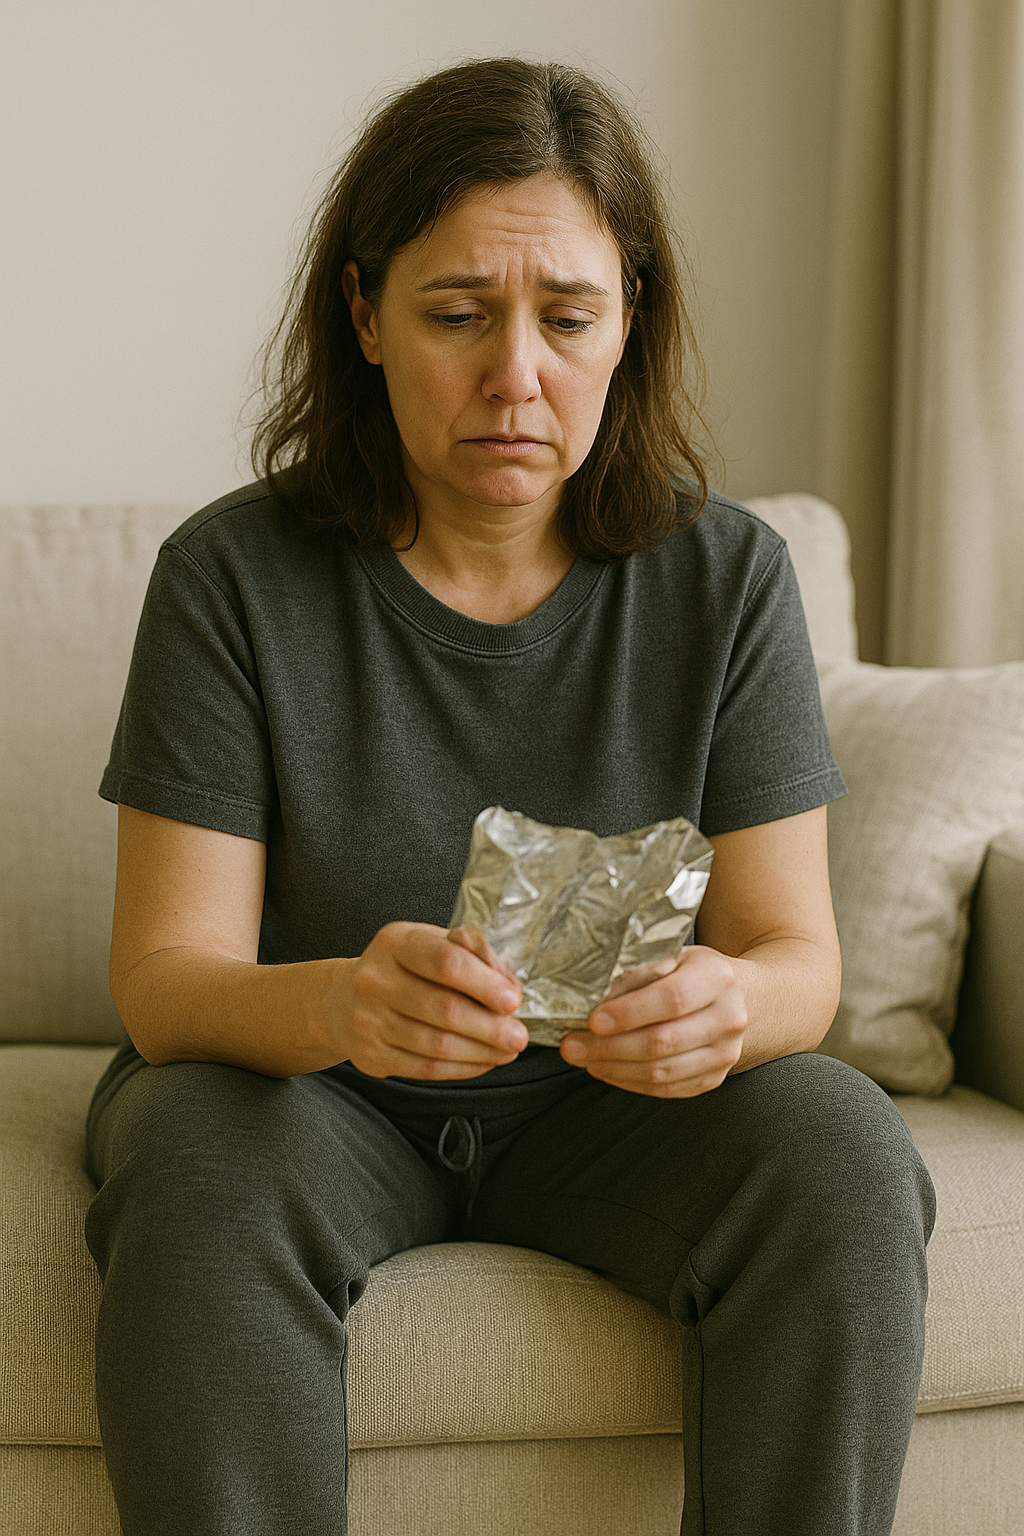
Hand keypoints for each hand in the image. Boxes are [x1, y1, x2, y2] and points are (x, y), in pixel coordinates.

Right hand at [338, 922, 526, 1079]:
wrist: (342, 1000)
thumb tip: (506, 983)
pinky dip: (462, 1068)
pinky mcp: (371, 1056)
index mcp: (395, 943)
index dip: (485, 984)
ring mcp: (369, 1021)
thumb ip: (471, 951)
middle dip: (491, 1027)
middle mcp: (375, 981)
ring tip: (507, 1051)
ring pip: (438, 1045)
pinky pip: (426, 1069)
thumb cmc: (402, 967)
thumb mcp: (431, 941)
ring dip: (482, 1052)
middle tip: (519, 1036)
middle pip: (444, 1010)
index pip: (445, 962)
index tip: (513, 1000)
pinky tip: (483, 1061)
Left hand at [558, 946, 746, 1096]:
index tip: (593, 1020)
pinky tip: (607, 1070)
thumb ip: (639, 971)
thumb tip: (591, 993)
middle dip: (609, 1047)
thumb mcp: (673, 956)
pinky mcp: (715, 1078)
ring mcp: (725, 1054)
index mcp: (717, 978)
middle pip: (663, 1042)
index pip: (671, 999)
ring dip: (615, 1069)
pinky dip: (631, 1083)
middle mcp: (728, 1018)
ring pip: (662, 1072)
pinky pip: (668, 1089)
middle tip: (572, 1045)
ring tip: (584, 1058)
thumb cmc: (696, 973)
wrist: (743, 999)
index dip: (630, 1013)